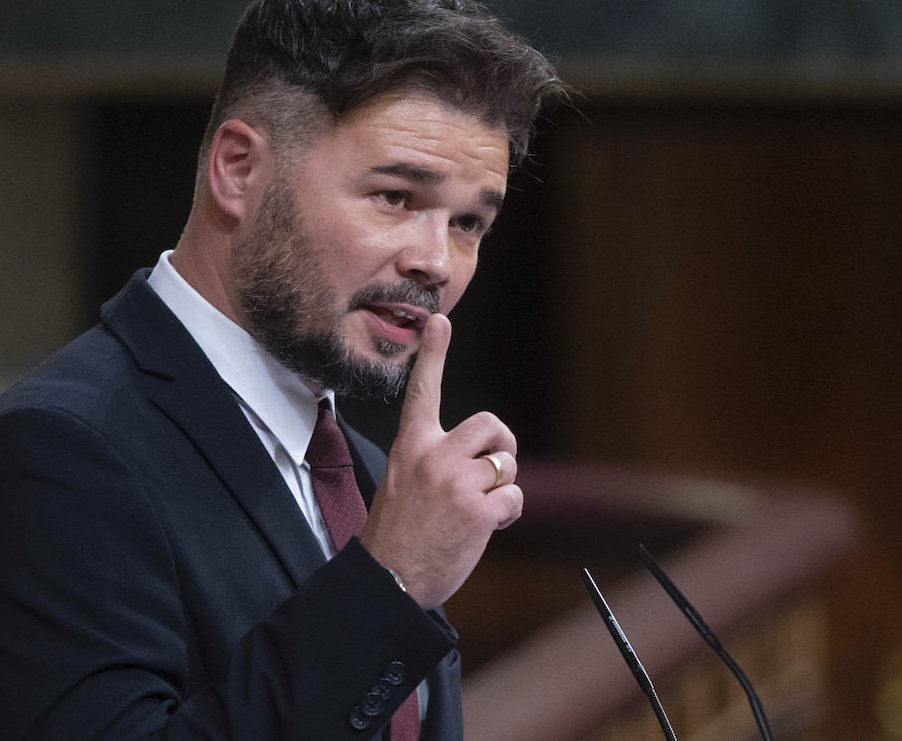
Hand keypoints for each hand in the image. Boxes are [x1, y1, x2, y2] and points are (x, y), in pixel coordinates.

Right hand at [359, 313, 522, 609]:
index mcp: (411, 446)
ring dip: (502, 487)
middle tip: (494, 469)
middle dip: (502, 447)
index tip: (439, 321)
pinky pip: (514, 497)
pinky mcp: (478, 511)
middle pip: (492, 426)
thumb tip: (478, 456)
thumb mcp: (401, 482)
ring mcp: (457, 482)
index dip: (433, 354)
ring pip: (506, 464)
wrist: (388, 580)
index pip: (422, 391)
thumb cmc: (398, 534)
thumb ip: (434, 460)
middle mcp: (434, 456)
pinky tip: (486, 528)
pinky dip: (508, 514)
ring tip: (479, 510)